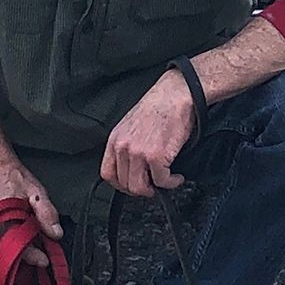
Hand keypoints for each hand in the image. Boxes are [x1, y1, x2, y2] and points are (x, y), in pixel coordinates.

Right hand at [0, 157, 61, 267]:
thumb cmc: (15, 179)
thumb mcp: (36, 192)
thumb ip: (46, 212)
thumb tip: (56, 234)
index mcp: (0, 219)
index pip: (15, 246)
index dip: (32, 256)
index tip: (45, 261)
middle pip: (9, 251)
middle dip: (27, 255)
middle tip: (44, 254)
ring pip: (5, 249)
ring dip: (21, 250)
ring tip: (37, 247)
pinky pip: (2, 243)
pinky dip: (14, 244)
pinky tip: (26, 241)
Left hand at [102, 70, 194, 197]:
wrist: (174, 95)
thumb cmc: (157, 108)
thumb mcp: (130, 126)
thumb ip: (126, 146)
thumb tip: (132, 167)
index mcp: (115, 140)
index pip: (108, 173)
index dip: (121, 185)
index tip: (132, 186)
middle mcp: (123, 147)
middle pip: (124, 184)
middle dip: (141, 189)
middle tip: (153, 186)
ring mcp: (139, 152)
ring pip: (140, 187)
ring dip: (155, 189)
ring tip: (165, 181)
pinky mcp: (157, 156)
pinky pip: (161, 181)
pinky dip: (171, 183)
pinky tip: (176, 177)